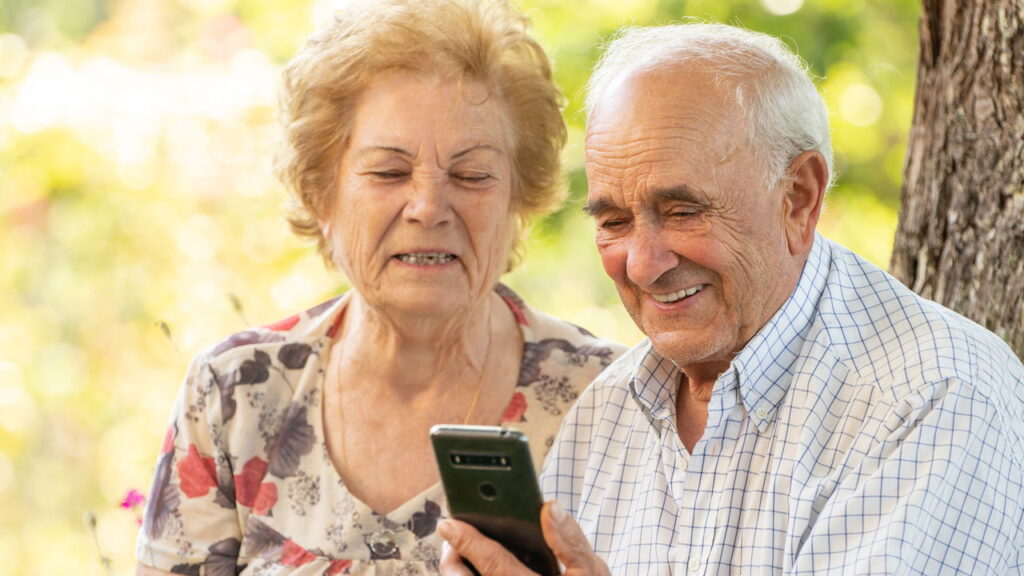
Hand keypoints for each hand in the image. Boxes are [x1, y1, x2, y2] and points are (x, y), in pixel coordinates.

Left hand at [438, 501, 609, 575]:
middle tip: (453, 540)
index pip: (495, 564)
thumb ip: (571, 542)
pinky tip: (482, 571)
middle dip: (453, 559)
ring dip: (461, 573)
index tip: (450, 524)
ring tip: (466, 555)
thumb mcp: (592, 572)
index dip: (469, 541)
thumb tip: (549, 509)